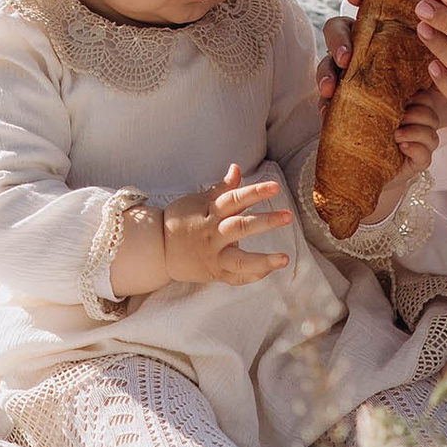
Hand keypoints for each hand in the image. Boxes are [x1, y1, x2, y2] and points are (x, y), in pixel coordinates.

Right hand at [157, 161, 292, 288]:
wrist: (158, 250)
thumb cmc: (180, 221)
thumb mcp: (197, 201)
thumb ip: (221, 188)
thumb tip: (237, 168)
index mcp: (210, 213)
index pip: (234, 199)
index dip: (254, 192)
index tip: (275, 188)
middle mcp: (214, 235)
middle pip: (241, 227)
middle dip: (265, 222)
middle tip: (288, 216)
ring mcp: (215, 256)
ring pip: (240, 260)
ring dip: (263, 260)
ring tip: (285, 259)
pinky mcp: (215, 273)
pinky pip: (236, 278)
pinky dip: (253, 275)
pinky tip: (271, 269)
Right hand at [316, 0, 443, 157]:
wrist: (440, 104)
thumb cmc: (436, 63)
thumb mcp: (442, 42)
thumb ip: (441, 22)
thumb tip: (442, 2)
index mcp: (380, 21)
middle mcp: (359, 42)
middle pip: (336, 31)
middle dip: (337, 41)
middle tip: (346, 57)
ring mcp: (350, 69)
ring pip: (327, 67)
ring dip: (325, 76)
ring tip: (329, 90)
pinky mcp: (347, 97)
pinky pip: (331, 102)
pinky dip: (325, 107)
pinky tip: (327, 115)